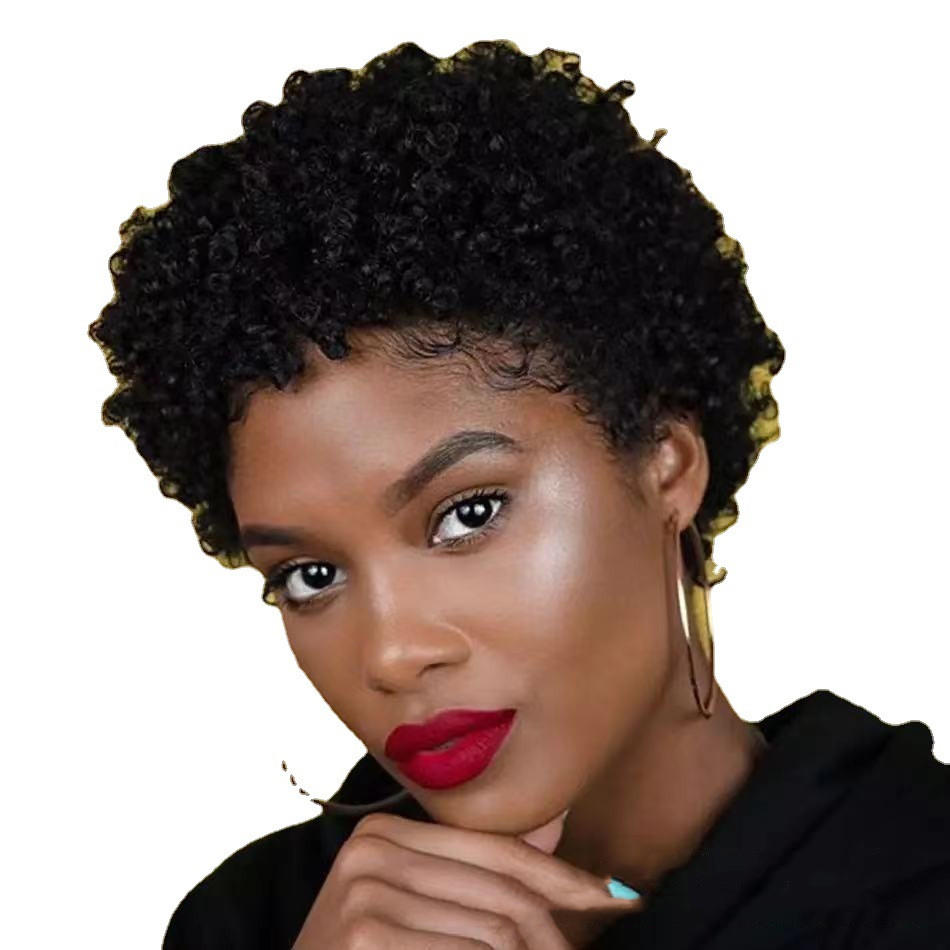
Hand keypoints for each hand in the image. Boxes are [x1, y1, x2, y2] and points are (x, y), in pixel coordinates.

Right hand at [291, 809, 643, 948]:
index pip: (499, 850)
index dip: (565, 878)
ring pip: (494, 932)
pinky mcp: (362, 938)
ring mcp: (362, 895)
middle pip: (502, 892)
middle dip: (557, 933)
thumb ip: (478, 872)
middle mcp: (370, 851)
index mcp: (386, 833)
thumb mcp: (415, 911)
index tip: (619, 897)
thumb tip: (560, 826)